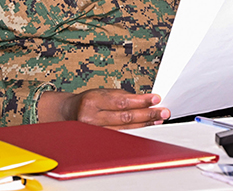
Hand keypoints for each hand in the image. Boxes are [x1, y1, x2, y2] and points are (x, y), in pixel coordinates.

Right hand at [37, 89, 169, 128]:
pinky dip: (135, 132)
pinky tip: (146, 128)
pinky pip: (120, 136)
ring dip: (144, 124)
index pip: (121, 102)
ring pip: (124, 129)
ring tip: (158, 119)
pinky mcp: (98, 140)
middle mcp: (92, 118)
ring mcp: (94, 132)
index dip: (140, 101)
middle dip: (147, 114)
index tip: (156, 99)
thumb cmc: (88, 100)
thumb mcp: (102, 92)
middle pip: (125, 117)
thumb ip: (122, 96)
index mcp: (92, 101)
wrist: (69, 113)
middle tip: (163, 111)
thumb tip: (145, 100)